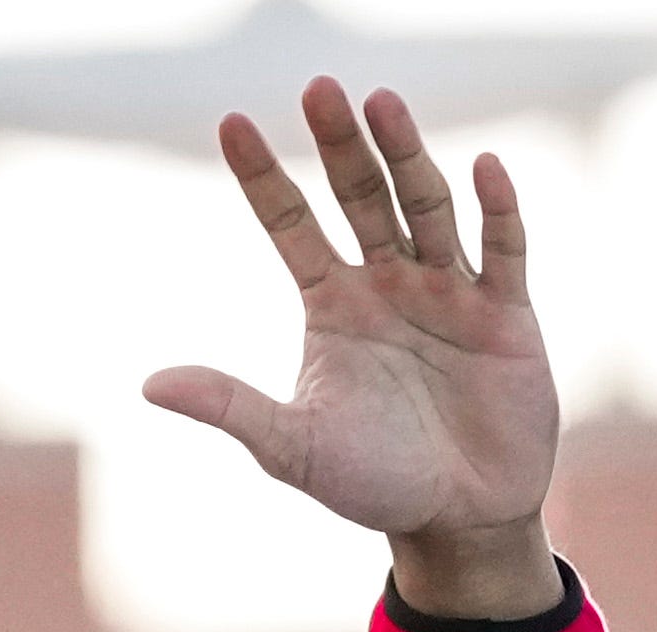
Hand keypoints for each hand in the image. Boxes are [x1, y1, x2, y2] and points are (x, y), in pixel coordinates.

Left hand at [142, 78, 562, 620]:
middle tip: (321, 87)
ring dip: (407, 157)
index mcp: (332, 305)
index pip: (290, 223)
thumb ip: (231, 408)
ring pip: (426, 207)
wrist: (456, 519)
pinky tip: (484, 169)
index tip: (231, 123)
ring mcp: (449, 290)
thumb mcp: (291, 447)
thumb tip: (150, 384)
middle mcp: (388, 283)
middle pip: (360, 197)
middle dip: (341, 145)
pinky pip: (502, 250)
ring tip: (383, 105)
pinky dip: (496, 211)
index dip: (264, 176)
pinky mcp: (506, 313)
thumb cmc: (370, 482)